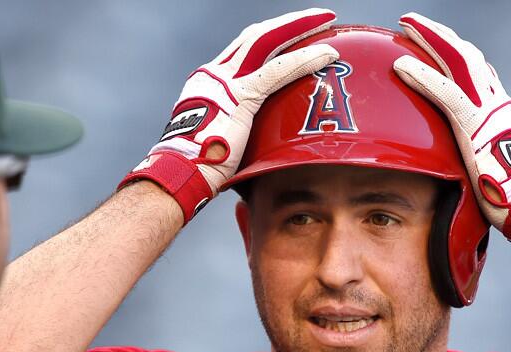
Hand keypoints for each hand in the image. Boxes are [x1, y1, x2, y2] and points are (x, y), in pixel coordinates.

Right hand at [121, 9, 338, 222]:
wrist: (182, 176)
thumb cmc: (200, 171)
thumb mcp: (219, 140)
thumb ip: (238, 130)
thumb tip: (257, 146)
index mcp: (209, 83)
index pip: (245, 50)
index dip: (272, 37)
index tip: (294, 34)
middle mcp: (214, 74)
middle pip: (257, 36)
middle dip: (289, 24)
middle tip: (319, 17)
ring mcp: (224, 82)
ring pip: (267, 41)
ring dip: (299, 28)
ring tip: (328, 21)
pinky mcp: (239, 97)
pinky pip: (277, 71)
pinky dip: (304, 60)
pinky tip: (328, 53)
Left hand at [393, 13, 510, 268]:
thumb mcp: (494, 169)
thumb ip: (480, 160)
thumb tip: (470, 172)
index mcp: (500, 112)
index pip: (477, 72)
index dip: (455, 53)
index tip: (439, 41)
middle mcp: (496, 103)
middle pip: (465, 56)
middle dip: (439, 35)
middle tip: (413, 22)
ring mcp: (487, 110)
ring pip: (456, 61)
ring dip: (429, 40)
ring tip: (405, 26)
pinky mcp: (474, 124)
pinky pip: (445, 92)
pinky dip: (422, 76)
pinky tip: (401, 64)